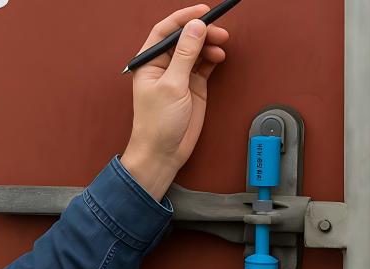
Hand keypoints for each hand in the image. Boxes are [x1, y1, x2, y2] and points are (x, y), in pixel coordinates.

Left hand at [120, 4, 229, 200]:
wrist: (163, 152)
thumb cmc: (156, 124)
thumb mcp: (172, 85)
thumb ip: (184, 55)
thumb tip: (195, 28)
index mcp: (148, 62)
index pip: (165, 30)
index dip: (184, 18)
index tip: (203, 12)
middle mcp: (163, 66)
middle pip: (184, 38)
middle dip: (202, 31)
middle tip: (218, 31)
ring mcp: (178, 75)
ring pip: (196, 49)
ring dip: (210, 44)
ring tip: (221, 45)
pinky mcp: (192, 86)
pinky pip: (204, 64)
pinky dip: (213, 58)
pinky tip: (219, 56)